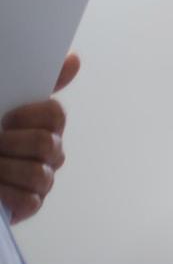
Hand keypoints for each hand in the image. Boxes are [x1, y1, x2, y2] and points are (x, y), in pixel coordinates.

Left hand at [0, 53, 78, 222]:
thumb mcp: (4, 102)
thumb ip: (40, 85)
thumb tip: (74, 59)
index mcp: (43, 124)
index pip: (55, 114)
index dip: (28, 116)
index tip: (5, 117)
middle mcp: (48, 152)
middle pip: (48, 144)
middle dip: (12, 143)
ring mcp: (42, 179)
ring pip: (40, 174)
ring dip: (5, 168)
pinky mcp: (30, 204)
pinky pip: (30, 200)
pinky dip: (6, 192)